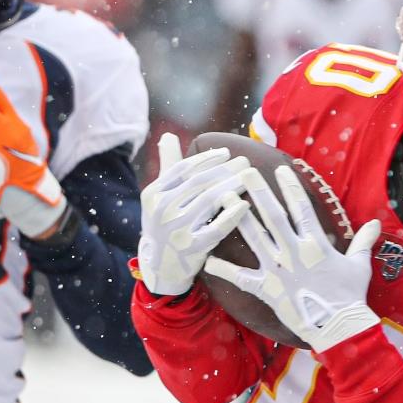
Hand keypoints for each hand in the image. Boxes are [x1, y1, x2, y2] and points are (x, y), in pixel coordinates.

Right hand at [137, 133, 250, 296]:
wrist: (160, 267)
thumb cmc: (163, 224)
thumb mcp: (158, 197)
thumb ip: (166, 165)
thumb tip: (168, 135)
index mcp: (153, 194)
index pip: (183, 169)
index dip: (207, 158)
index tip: (227, 152)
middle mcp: (162, 210)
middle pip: (199, 183)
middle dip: (225, 169)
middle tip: (245, 161)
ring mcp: (176, 230)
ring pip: (209, 201)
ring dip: (232, 185)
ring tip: (248, 177)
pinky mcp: (191, 248)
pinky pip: (216, 228)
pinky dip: (231, 215)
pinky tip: (245, 204)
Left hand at [205, 165, 381, 352]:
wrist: (338, 327)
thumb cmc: (350, 296)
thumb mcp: (359, 265)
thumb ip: (363, 241)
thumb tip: (375, 222)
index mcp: (315, 243)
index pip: (301, 207)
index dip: (291, 186)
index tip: (280, 168)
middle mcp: (293, 251)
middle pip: (272, 215)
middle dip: (258, 191)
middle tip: (244, 171)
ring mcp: (277, 269)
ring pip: (254, 237)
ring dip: (238, 217)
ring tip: (223, 198)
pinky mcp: (266, 288)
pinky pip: (240, 277)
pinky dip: (223, 270)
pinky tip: (206, 260)